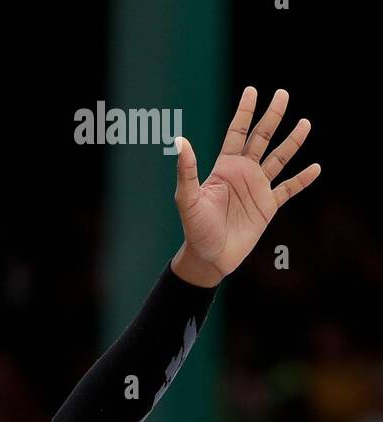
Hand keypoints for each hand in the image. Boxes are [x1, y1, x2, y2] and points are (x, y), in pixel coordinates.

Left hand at [173, 87, 320, 283]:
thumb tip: (179, 140)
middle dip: (272, 116)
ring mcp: (257, 188)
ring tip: (305, 123)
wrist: (209, 258)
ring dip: (292, 142)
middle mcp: (243, 173)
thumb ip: (187, 171)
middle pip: (261, 138)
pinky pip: (288, 189)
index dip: (244, 112)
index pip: (237, 133)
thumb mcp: (188, 200)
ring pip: (279, 159)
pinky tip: (315, 168)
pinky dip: (302, 180)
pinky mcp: (268, 206)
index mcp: (225, 167)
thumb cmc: (195, 229)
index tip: (252, 91)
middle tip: (282, 94)